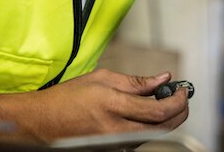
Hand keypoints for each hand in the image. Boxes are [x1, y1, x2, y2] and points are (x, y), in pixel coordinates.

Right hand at [20, 69, 188, 140]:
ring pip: (153, 136)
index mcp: (114, 106)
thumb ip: (136, 81)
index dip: (178, 100)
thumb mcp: (102, 79)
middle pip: (163, 128)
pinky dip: (150, 127)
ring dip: (166, 120)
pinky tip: (148, 115)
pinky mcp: (112, 150)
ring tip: (165, 102)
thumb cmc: (67, 99)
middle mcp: (116, 130)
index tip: (183, 90)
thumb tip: (163, 79)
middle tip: (182, 98)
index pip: (159, 110)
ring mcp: (114, 144)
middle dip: (180, 112)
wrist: (40, 123)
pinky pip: (139, 140)